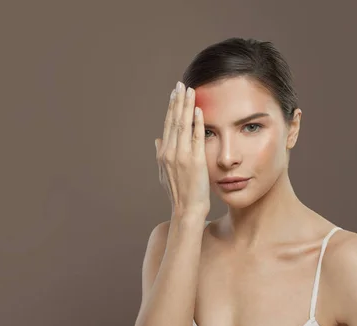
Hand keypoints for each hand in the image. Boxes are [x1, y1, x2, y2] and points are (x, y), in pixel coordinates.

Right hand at [155, 82, 209, 218]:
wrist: (186, 209)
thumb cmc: (179, 193)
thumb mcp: (165, 174)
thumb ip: (161, 155)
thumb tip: (157, 140)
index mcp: (163, 154)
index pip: (168, 125)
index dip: (171, 108)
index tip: (174, 94)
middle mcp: (170, 152)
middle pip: (174, 121)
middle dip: (177, 101)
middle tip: (180, 84)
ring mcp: (182, 156)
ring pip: (183, 125)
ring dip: (186, 106)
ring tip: (190, 91)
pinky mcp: (195, 161)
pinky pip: (196, 137)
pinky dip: (197, 123)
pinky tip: (198, 110)